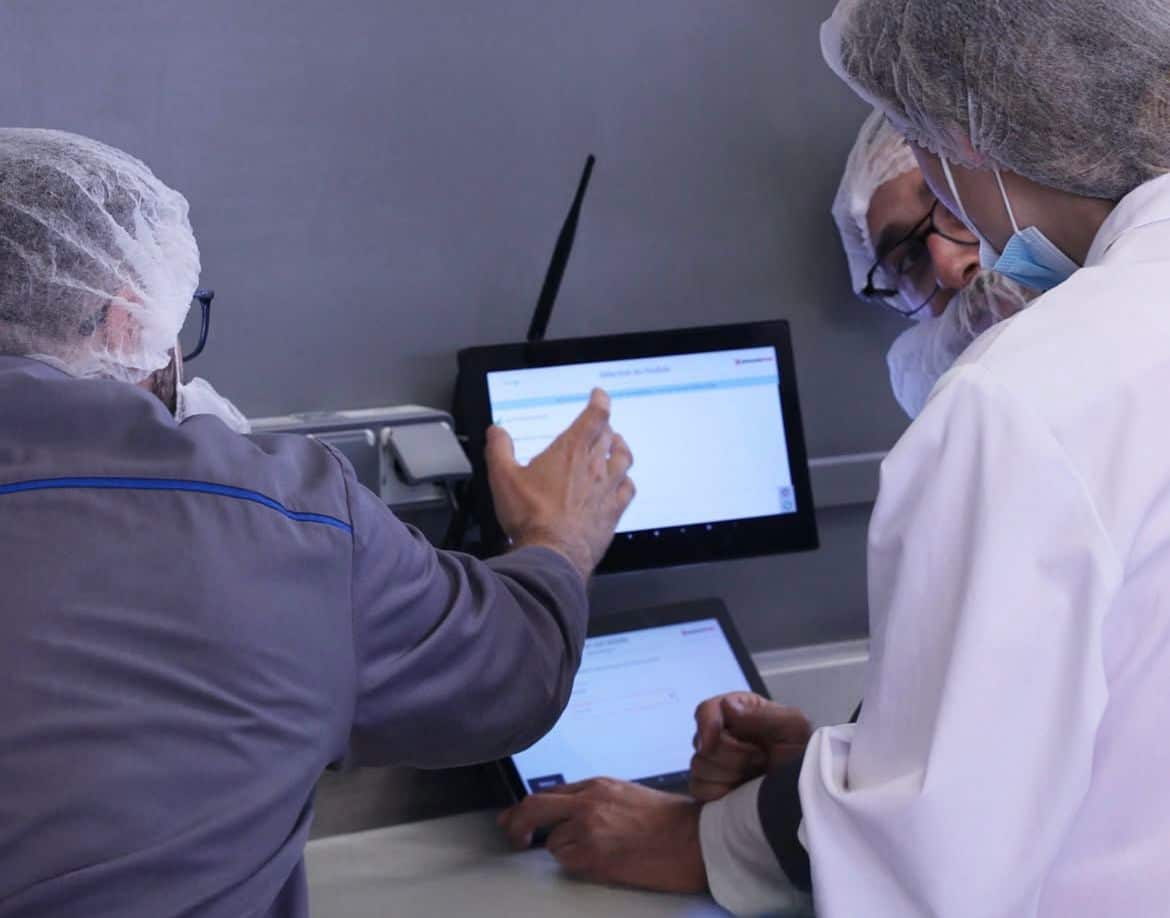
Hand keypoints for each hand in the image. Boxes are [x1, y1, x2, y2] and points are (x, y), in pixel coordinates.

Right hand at [486, 388, 634, 579]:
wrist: (553, 553)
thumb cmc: (530, 516)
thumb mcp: (503, 477)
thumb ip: (499, 449)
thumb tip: (497, 431)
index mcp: (571, 451)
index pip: (595, 416)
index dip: (600, 401)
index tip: (600, 395)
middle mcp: (595, 466)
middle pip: (609, 436)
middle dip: (604, 426)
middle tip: (600, 424)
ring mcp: (608, 489)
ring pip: (624, 459)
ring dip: (620, 448)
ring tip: (616, 445)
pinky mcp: (614, 511)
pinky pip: (628, 488)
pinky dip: (626, 481)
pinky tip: (622, 483)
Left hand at [498, 778, 705, 893]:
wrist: (693, 839)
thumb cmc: (669, 820)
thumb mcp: (627, 795)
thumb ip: (596, 800)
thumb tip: (569, 815)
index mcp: (598, 784)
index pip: (551, 794)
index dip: (529, 808)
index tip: (517, 819)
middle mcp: (588, 802)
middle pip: (533, 807)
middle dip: (516, 821)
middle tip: (513, 835)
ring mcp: (589, 828)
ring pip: (553, 842)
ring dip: (565, 851)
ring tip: (598, 854)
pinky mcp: (594, 856)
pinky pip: (568, 862)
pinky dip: (576, 865)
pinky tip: (601, 863)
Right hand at [690, 693, 811, 802]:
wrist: (805, 794)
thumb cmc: (801, 755)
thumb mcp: (793, 726)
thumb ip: (762, 714)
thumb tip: (726, 707)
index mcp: (738, 713)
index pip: (706, 710)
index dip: (707, 724)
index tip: (712, 742)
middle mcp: (721, 735)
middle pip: (701, 743)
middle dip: (733, 755)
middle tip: (761, 759)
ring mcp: (713, 763)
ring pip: (699, 767)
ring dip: (729, 774)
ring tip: (754, 775)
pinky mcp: (710, 788)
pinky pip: (699, 789)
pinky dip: (718, 793)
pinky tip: (740, 792)